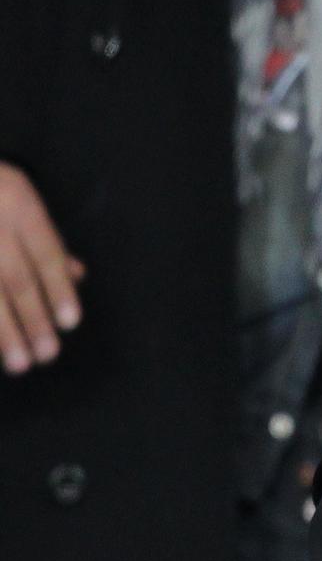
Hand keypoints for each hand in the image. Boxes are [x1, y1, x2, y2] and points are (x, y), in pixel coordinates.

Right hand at [0, 162, 82, 375]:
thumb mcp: (19, 196)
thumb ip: (44, 237)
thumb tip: (76, 275)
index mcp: (17, 202)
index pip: (45, 253)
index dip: (58, 289)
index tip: (70, 323)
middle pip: (14, 278)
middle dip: (32, 318)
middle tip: (47, 355)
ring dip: (2, 331)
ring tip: (18, 364)